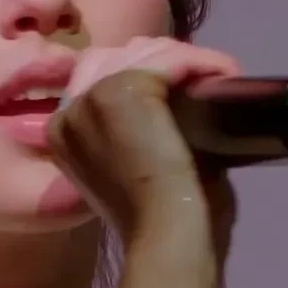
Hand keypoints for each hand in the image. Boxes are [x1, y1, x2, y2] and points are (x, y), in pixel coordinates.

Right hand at [47, 37, 240, 253]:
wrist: (166, 234)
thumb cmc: (158, 223)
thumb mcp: (133, 172)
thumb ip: (134, 139)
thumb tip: (173, 106)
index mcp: (63, 133)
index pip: (97, 79)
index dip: (140, 73)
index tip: (180, 87)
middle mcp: (68, 111)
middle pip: (115, 57)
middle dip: (161, 59)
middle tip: (204, 78)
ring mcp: (92, 96)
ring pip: (144, 53)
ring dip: (185, 60)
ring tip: (220, 76)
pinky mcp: (124, 87)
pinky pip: (170, 58)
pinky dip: (202, 62)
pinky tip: (225, 74)